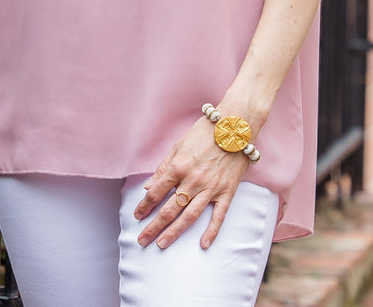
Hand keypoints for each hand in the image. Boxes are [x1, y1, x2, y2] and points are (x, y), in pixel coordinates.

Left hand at [133, 116, 250, 249]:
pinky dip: (212, 231)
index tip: (137, 216)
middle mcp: (193, 180)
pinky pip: (218, 216)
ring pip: (189, 216)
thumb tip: (149, 187)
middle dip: (154, 226)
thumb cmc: (205, 132)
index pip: (156, 193)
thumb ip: (164, 167)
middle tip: (143, 240)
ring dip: (174, 232)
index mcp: (179, 167)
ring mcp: (211, 188)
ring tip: (162, 244)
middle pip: (170, 209)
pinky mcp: (227, 191)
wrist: (235, 126)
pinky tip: (203, 244)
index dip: (144, 206)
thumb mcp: (179, 145)